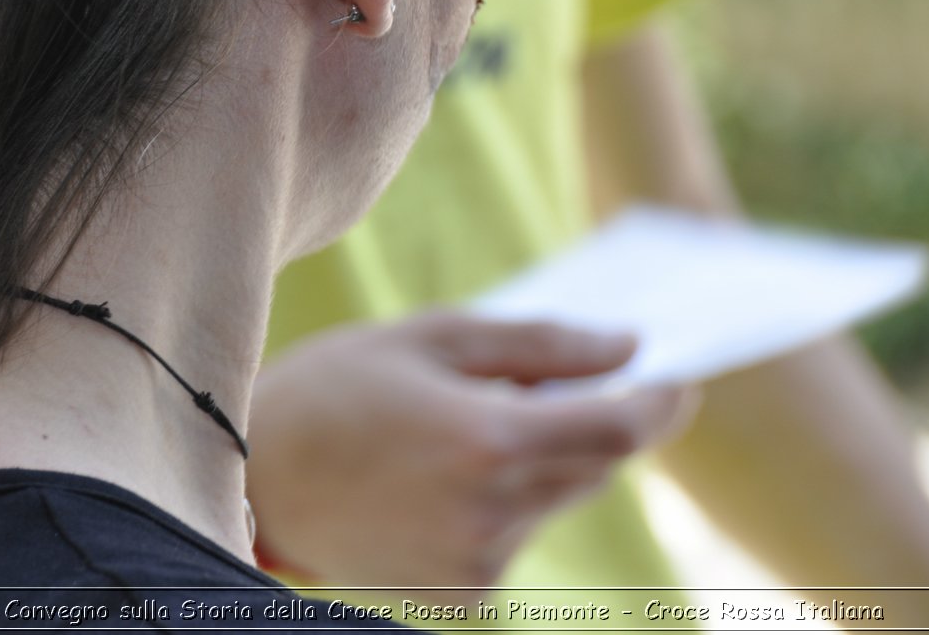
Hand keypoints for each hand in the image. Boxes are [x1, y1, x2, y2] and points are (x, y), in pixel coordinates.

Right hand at [247, 312, 696, 600]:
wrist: (250, 480)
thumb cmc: (334, 389)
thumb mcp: (432, 336)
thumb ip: (541, 345)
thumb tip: (628, 348)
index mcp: (489, 442)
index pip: (619, 429)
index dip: (659, 402)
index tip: (677, 376)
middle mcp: (494, 515)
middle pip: (596, 467)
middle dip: (591, 422)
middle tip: (551, 382)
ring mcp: (478, 563)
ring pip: (557, 499)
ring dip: (543, 460)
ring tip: (467, 426)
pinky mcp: (462, 592)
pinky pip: (519, 533)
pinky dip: (507, 498)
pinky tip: (444, 474)